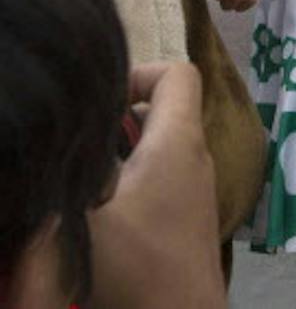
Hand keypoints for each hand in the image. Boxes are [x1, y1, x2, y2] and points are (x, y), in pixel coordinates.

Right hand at [86, 64, 223, 308]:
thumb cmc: (137, 264)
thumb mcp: (85, 217)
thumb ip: (70, 174)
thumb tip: (56, 148)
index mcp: (178, 141)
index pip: (178, 74)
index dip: (138, 74)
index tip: (98, 103)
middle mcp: (196, 156)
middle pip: (164, 110)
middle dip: (118, 119)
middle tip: (77, 142)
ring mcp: (196, 187)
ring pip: (159, 146)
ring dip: (120, 153)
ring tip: (80, 174)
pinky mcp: (188, 215)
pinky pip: (161, 177)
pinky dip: (131, 180)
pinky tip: (97, 208)